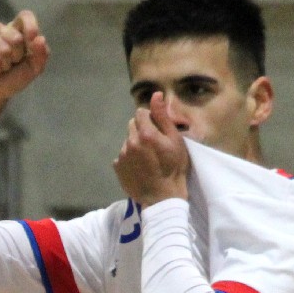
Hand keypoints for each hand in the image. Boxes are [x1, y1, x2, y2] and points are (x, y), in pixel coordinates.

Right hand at [0, 10, 48, 126]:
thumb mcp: (33, 69)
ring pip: (3, 49)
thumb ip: (41, 54)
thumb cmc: (13, 78)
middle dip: (17, 57)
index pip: (25, 16)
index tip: (32, 39)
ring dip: (4, 66)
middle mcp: (1, 29)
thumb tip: (40, 38)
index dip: (30, 26)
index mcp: (17, 30)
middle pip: (16, 37)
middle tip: (10, 64)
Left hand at [114, 92, 189, 207]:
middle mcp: (130, 142)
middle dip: (142, 130)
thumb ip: (163, 117)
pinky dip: (130, 158)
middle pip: (132, 125)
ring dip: (136, 145)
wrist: (163, 198)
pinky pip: (122, 156)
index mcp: (145, 133)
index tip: (158, 130)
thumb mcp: (175, 140)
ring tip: (148, 159)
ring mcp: (122, 155)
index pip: (141, 113)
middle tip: (154, 144)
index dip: (150, 119)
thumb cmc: (174, 168)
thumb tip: (156, 94)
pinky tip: (141, 168)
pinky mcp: (118, 167)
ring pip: (127, 141)